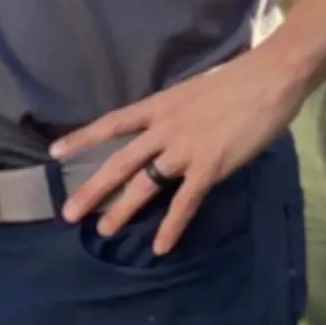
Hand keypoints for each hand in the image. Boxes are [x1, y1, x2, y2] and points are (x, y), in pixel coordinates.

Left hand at [52, 47, 309, 254]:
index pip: (114, 122)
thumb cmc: (240, 78)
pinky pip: (185, 201)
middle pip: (120, 161)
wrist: (270, 77)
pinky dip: (172, 225)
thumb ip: (181, 111)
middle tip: (69, 213)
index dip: (83, 137)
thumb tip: (173, 126)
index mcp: (162, 105)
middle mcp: (165, 128)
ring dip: (123, 209)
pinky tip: (161, 246)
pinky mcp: (210, 165)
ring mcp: (185, 149)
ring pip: (145, 184)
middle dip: (93, 188)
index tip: (55, 152)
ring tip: (103, 231)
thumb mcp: (197, 89)